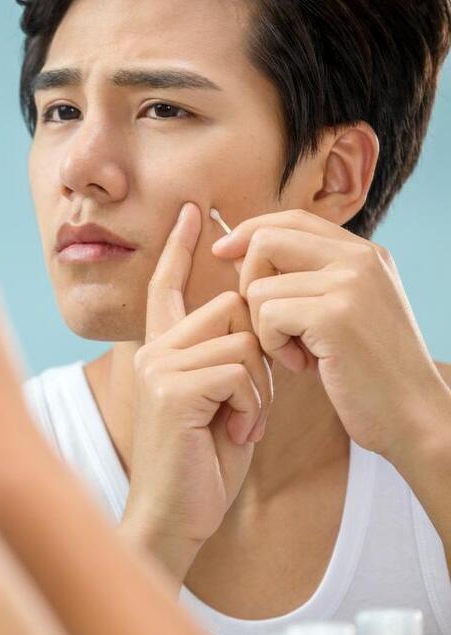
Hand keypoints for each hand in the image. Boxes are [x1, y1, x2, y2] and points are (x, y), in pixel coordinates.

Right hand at [125, 203, 272, 580]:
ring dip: (257, 386)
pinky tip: (234, 435)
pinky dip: (252, 406)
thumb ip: (223, 358)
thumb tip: (248, 316)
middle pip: (227, 306)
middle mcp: (151, 352)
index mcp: (159, 353)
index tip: (194, 210)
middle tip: (248, 401)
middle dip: (257, 349)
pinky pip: (239, 370)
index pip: (167, 287)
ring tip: (238, 424)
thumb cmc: (201, 466)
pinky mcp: (171, 389)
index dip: (181, 247)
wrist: (173, 517)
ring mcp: (157, 367)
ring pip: (240, 338)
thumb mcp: (217, 402)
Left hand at [213, 209, 449, 465]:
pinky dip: (273, 345)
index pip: (291, 219)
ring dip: (263, 327)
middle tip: (268, 324)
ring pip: (258, 286)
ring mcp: (350, 283)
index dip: (250, 232)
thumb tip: (242, 251)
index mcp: (364, 253)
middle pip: (266, 240)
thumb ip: (310, 278)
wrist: (412, 415)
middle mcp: (360, 258)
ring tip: (295, 352)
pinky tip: (303, 365)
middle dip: (247, 283)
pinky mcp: (335, 315)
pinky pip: (267, 315)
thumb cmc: (369, 370)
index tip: (222, 253)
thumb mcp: (346, 310)